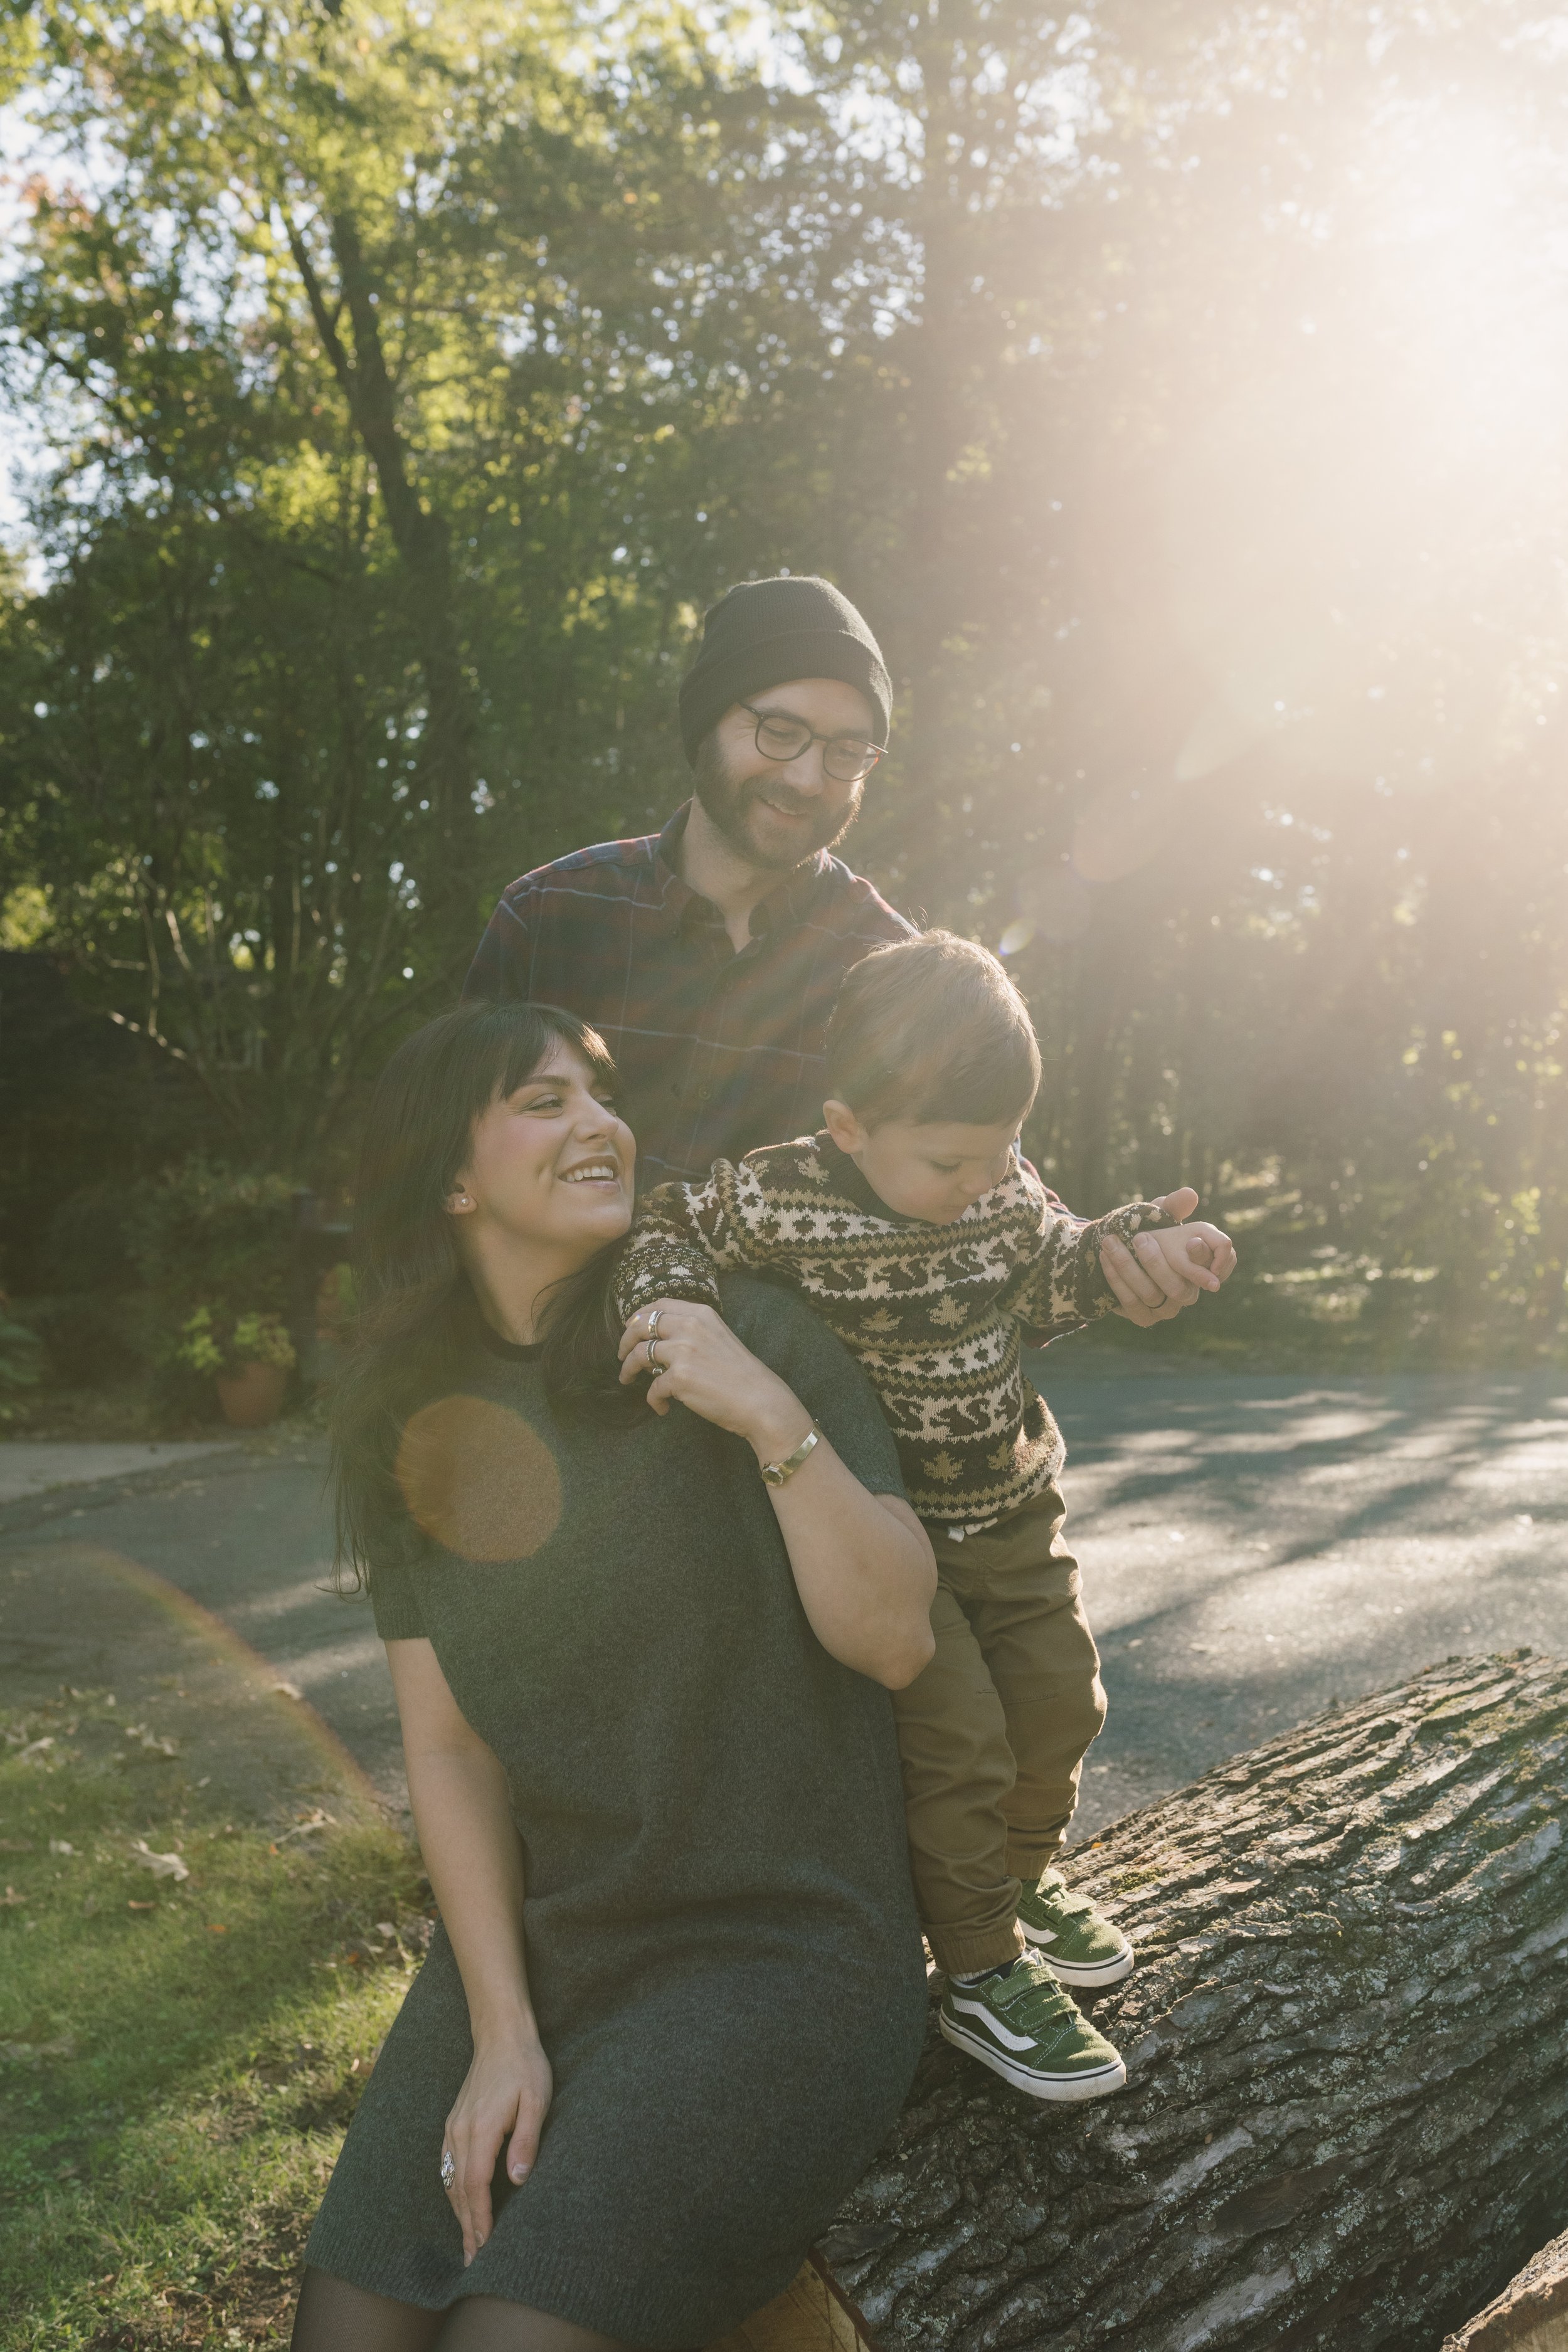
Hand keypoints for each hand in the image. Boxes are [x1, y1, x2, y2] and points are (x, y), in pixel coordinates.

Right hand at [441, 2029, 552, 2264]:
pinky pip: (447, 2164)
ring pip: (450, 2179)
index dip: (479, 2218)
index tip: (483, 2246)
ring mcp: (454, 2126)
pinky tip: (461, 2202)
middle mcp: (460, 2131)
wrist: (501, 2034)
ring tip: (468, 2241)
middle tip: (472, 2260)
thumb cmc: (525, 2066)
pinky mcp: (454, 2121)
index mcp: (480, 2128)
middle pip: (459, 2189)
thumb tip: (517, 2179)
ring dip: (458, 2211)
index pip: (475, 2184)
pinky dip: (453, 2190)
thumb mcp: (536, 2099)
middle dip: (466, 2226)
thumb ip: (526, 2140)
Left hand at [618, 1298, 809, 1462]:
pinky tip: (662, 1408)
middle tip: (622, 1354)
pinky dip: (653, 1400)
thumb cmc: (741, 1374)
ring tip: (628, 1379)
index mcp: (701, 1314)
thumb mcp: (718, 1338)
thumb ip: (691, 1333)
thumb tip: (657, 1344)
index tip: (630, 1327)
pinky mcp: (679, 1377)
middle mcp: (689, 1327)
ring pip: (638, 1354)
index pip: (658, 1304)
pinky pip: (652, 1388)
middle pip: (641, 1325)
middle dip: (625, 1340)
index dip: (639, 1315)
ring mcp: (683, 1351)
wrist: (760, 1400)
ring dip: (629, 1369)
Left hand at [1101, 1190, 1236, 1324]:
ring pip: (1152, 1294)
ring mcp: (1168, 1308)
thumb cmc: (1148, 1231)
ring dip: (1128, 1267)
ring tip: (1110, 1242)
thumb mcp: (1158, 1215)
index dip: (1202, 1256)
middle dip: (1157, 1262)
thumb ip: (1173, 1206)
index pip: (1212, 1265)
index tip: (1191, 1242)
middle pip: (1180, 1288)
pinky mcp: (1144, 1317)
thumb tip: (1190, 1194)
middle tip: (1139, 1237)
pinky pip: (1131, 1302)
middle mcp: (1189, 1291)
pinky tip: (1105, 1258)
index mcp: (1200, 1266)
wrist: (1121, 1252)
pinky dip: (1116, 1278)